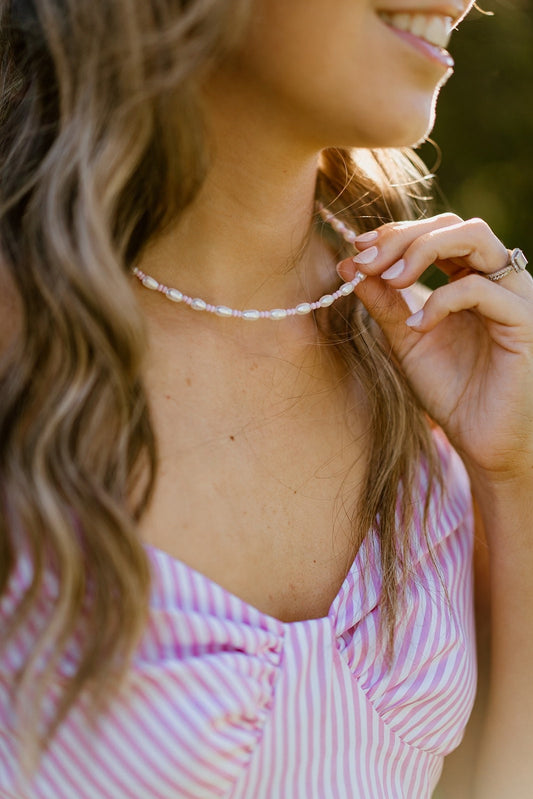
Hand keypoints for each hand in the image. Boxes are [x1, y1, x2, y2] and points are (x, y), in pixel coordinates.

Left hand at [337, 214, 532, 483]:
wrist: (484, 441)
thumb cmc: (451, 390)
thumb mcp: (407, 340)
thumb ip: (384, 302)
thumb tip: (347, 263)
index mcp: (471, 277)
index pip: (436, 231)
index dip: (395, 235)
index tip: (358, 251)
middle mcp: (497, 278)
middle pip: (453, 225)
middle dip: (403, 238)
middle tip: (367, 263)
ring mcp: (515, 295)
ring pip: (475, 238)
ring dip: (424, 250)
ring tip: (391, 280)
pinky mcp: (525, 321)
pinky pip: (481, 290)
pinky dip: (441, 301)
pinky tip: (416, 327)